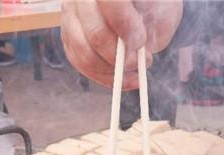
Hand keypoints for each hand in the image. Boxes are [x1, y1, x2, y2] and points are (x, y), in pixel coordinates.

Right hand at [61, 0, 182, 88]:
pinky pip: (82, 65)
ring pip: (86, 56)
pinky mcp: (68, 39)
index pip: (109, 3)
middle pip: (96, 35)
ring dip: (113, 71)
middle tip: (139, 62)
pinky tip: (122, 77)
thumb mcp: (155, 8)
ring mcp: (70, 19)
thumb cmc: (149, 5)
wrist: (140, 7)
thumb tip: (132, 49)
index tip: (140, 41)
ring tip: (132, 70)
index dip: (125, 26)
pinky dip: (104, 77)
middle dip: (121, 56)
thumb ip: (144, 25)